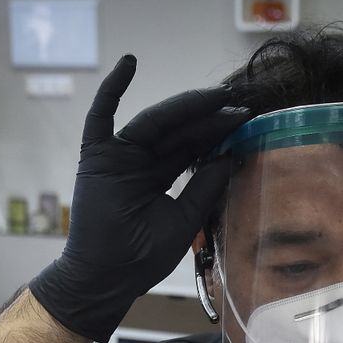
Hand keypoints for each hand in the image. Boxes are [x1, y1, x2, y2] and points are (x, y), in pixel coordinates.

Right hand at [29, 54, 248, 342]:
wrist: (106, 280)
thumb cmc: (141, 258)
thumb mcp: (185, 219)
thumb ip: (205, 186)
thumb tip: (230, 153)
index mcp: (160, 175)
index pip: (193, 145)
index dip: (218, 131)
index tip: (247, 118)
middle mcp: (140, 160)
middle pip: (179, 129)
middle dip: (210, 116)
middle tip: (241, 101)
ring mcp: (117, 155)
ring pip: (155, 121)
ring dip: (186, 106)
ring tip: (217, 95)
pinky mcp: (96, 156)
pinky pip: (101, 116)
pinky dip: (111, 89)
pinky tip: (129, 63)